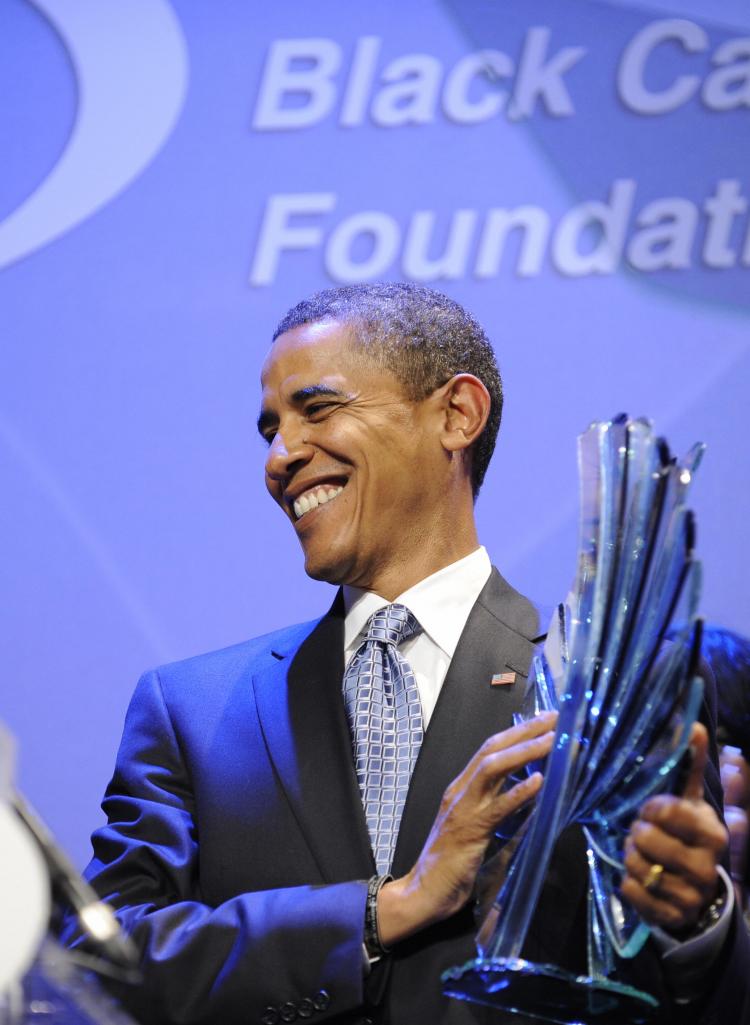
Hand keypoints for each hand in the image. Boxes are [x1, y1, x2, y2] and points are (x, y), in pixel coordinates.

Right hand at [378, 711, 556, 945]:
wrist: (423, 892)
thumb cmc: (453, 864)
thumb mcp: (480, 828)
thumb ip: (503, 809)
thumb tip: (536, 794)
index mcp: (463, 788)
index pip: (491, 749)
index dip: (518, 732)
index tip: (546, 720)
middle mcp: (461, 791)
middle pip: (492, 749)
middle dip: (525, 730)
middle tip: (556, 717)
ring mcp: (463, 809)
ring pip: (492, 768)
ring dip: (525, 751)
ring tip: (552, 741)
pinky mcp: (470, 832)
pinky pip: (497, 808)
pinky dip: (518, 792)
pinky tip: (539, 781)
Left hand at [621, 723, 727, 934]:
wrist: (697, 888)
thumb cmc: (687, 833)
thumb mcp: (690, 800)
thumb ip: (689, 764)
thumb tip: (692, 724)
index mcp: (711, 832)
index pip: (666, 811)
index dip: (650, 807)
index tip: (649, 808)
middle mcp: (705, 866)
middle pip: (646, 840)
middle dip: (636, 833)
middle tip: (641, 833)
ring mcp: (690, 896)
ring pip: (637, 867)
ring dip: (630, 857)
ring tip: (640, 853)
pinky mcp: (672, 917)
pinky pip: (632, 893)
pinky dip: (629, 883)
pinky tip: (639, 876)